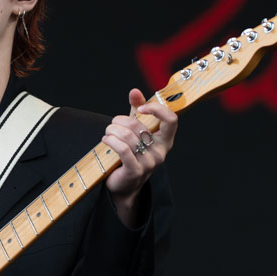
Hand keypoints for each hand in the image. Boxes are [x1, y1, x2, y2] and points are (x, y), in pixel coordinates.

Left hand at [103, 88, 177, 226]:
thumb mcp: (136, 131)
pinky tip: (105, 140)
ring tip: (107, 134)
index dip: (156, 109)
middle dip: (120, 121)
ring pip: (127, 136)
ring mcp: (150, 163)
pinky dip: (110, 141)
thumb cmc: (131, 154)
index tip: (140, 108)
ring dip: (111, 131)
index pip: (171, 119)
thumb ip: (137, 111)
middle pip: (139, 125)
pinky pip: (122, 149)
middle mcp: (161, 152)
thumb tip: (135, 91)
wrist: (123, 185)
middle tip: (112, 125)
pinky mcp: (136, 170)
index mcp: (165, 140)